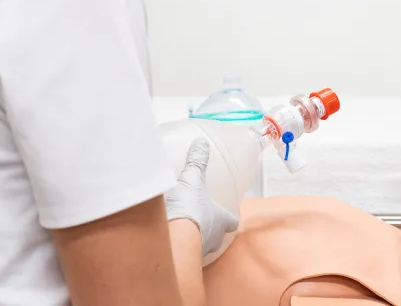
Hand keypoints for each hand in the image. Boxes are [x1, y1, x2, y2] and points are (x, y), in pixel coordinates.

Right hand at [163, 137, 239, 258]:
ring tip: (182, 227)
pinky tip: (168, 236)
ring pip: (200, 244)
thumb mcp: (193, 179)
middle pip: (217, 236)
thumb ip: (197, 162)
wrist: (172, 236)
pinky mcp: (181, 256)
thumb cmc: (189, 209)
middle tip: (202, 219)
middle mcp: (214, 239)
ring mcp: (199, 251)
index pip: (232, 221)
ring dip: (193, 236)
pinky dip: (177, 243)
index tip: (229, 215)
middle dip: (210, 228)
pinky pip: (182, 250)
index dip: (230, 217)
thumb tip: (201, 143)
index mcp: (221, 220)